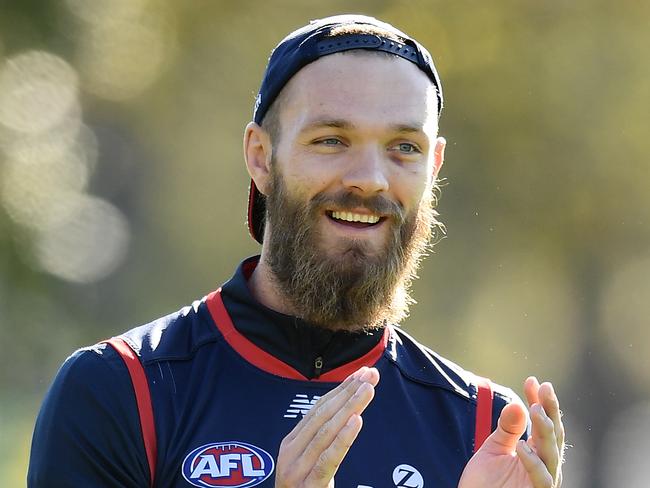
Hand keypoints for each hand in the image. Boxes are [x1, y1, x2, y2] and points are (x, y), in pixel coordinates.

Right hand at [274, 366, 379, 486]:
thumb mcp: (309, 462)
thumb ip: (322, 440)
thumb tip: (346, 412)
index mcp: (291, 442)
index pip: (318, 408)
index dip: (341, 389)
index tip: (362, 374)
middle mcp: (291, 452)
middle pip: (323, 415)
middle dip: (348, 392)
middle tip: (370, 375)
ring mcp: (297, 469)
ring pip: (326, 432)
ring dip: (349, 407)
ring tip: (368, 390)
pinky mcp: (309, 486)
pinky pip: (328, 460)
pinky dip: (343, 438)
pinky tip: (357, 422)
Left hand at [458, 377, 564, 487]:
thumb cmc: (485, 483)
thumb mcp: (493, 449)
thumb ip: (506, 429)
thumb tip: (517, 404)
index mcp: (536, 452)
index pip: (543, 422)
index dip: (539, 401)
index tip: (533, 380)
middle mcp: (545, 465)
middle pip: (553, 434)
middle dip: (550, 410)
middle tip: (544, 388)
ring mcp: (543, 481)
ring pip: (552, 454)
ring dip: (545, 430)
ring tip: (536, 410)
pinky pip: (542, 479)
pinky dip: (533, 462)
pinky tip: (523, 445)